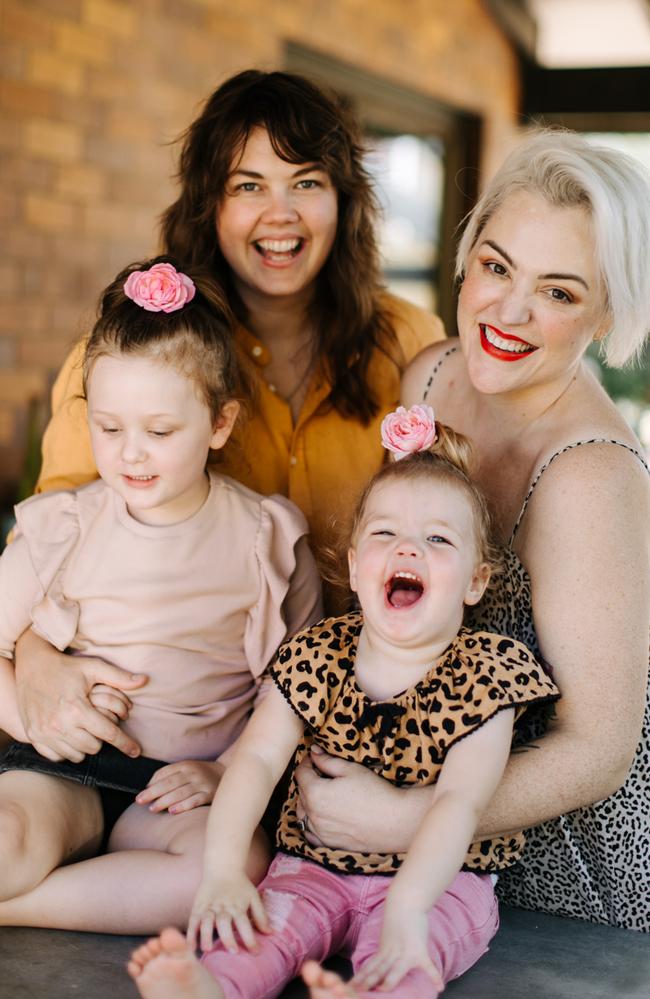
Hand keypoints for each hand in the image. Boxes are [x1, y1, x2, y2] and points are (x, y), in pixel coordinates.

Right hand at [15, 629, 146, 761]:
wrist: (32, 666)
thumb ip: (119, 677)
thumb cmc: (66, 667)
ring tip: (87, 731)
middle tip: (100, 726)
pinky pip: (58, 756)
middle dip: (102, 739)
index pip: (108, 734)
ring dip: (85, 746)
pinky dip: (67, 750)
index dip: (125, 743)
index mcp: (77, 709)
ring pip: (76, 755)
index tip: (136, 751)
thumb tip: (144, 680)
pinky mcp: (34, 736)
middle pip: (93, 747)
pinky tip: (71, 737)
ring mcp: (44, 733)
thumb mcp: (93, 667)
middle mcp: (59, 724)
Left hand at [136, 760, 224, 813]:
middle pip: (170, 783)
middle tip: (140, 801)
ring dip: (165, 800)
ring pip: (181, 792)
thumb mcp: (186, 769)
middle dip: (153, 792)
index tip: (139, 796)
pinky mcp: (210, 794)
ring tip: (152, 809)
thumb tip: (149, 787)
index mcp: (185, 765)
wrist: (226, 774)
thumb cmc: (200, 774)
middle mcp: (193, 773)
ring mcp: (202, 783)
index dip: (151, 784)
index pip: (165, 773)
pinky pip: (195, 800)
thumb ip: (169, 775)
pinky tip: (172, 811)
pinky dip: (184, 805)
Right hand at [187, 872, 270, 953]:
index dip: (250, 938)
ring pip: (206, 921)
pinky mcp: (198, 907)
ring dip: (206, 935)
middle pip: (224, 922)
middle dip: (228, 937)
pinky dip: (191, 933)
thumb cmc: (240, 885)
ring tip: (208, 949)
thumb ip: (261, 916)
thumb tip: (271, 933)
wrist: (222, 867)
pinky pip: (193, 921)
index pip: (244, 923)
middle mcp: (223, 907)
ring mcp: (209, 907)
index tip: (256, 952)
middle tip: (233, 951)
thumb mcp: (253, 897)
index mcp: (237, 906)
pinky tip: (191, 945)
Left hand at [295, 747, 424, 853]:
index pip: (301, 774)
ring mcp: (320, 832)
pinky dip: (311, 823)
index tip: (314, 758)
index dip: (307, 763)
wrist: (395, 821)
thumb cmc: (375, 792)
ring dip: (307, 801)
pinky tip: (321, 816)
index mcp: (316, 793)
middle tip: (321, 773)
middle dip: (307, 780)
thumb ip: (328, 761)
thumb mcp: (351, 769)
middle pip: (300, 793)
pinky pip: (310, 834)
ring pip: (303, 814)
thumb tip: (313, 752)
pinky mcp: (329, 844)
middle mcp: (313, 814)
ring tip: (322, 794)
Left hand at [352, 902, 442, 992]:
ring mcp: (405, 952)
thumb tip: (384, 961)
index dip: (359, 978)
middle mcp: (391, 953)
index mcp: (383, 951)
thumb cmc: (400, 917)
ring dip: (388, 980)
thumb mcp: (389, 936)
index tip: (349, 988)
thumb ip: (387, 950)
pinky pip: (427, 965)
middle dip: (367, 982)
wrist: (406, 901)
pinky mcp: (419, 950)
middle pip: (377, 970)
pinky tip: (439, 987)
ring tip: (384, 991)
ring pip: (395, 969)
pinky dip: (434, 976)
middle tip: (356, 992)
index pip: (369, 967)